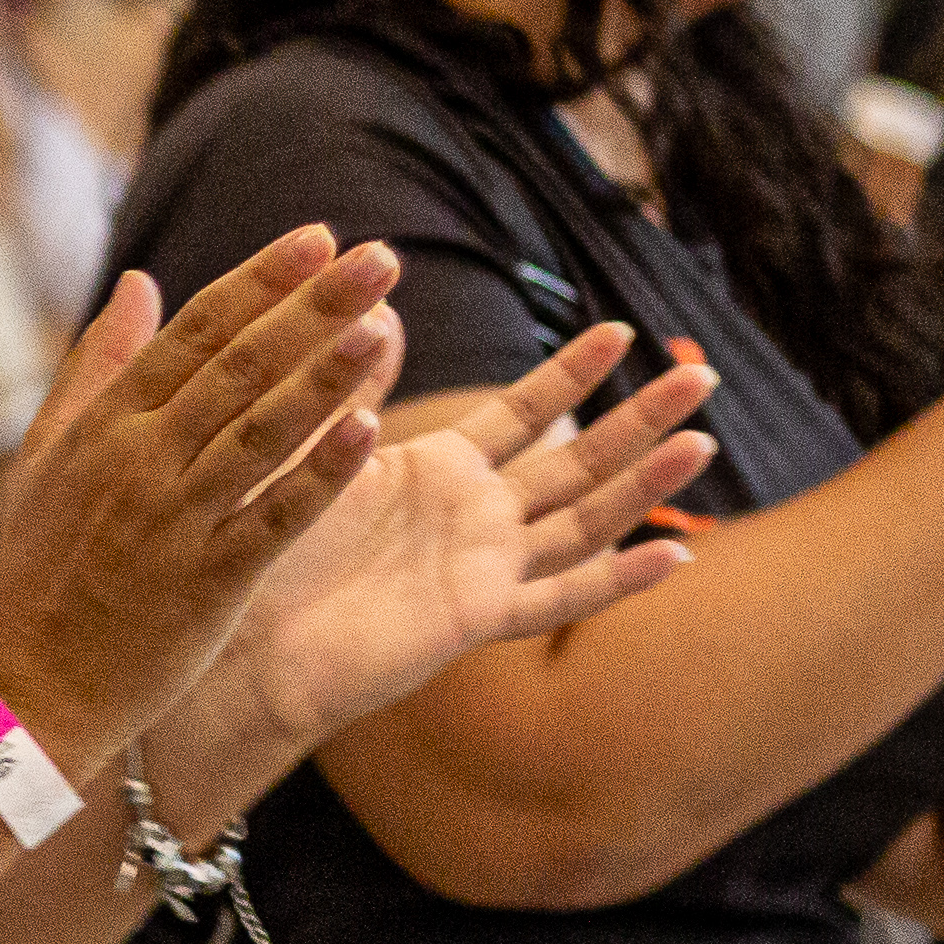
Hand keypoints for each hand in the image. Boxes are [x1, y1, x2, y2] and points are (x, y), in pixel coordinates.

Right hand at [0, 229, 404, 764]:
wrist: (28, 682)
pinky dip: (321, 475)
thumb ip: (98, 365)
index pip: (195, 332)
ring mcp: (175, 521)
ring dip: (326, 377)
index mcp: (106, 425)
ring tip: (383, 326)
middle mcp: (140, 461)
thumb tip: (143, 280)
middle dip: (314, 307)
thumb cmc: (43, 567)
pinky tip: (371, 432)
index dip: (261, 280)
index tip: (319, 236)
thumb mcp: (50, 455)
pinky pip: (274, 518)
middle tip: (380, 258)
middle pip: (239, 366)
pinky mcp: (208, 582)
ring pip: (262, 433)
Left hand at [218, 323, 723, 751]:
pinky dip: (617, 581)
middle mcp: (475, 518)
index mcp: (439, 471)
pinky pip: (558, 598)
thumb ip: (357, 384)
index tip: (620, 330)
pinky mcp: (475, 617)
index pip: (523, 412)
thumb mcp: (315, 446)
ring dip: (645, 486)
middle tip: (702, 376)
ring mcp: (483, 569)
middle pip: (578, 462)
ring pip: (586, 521)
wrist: (241, 635)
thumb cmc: (263, 542)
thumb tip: (383, 308)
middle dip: (640, 420)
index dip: (572, 374)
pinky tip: (675, 556)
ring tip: (701, 442)